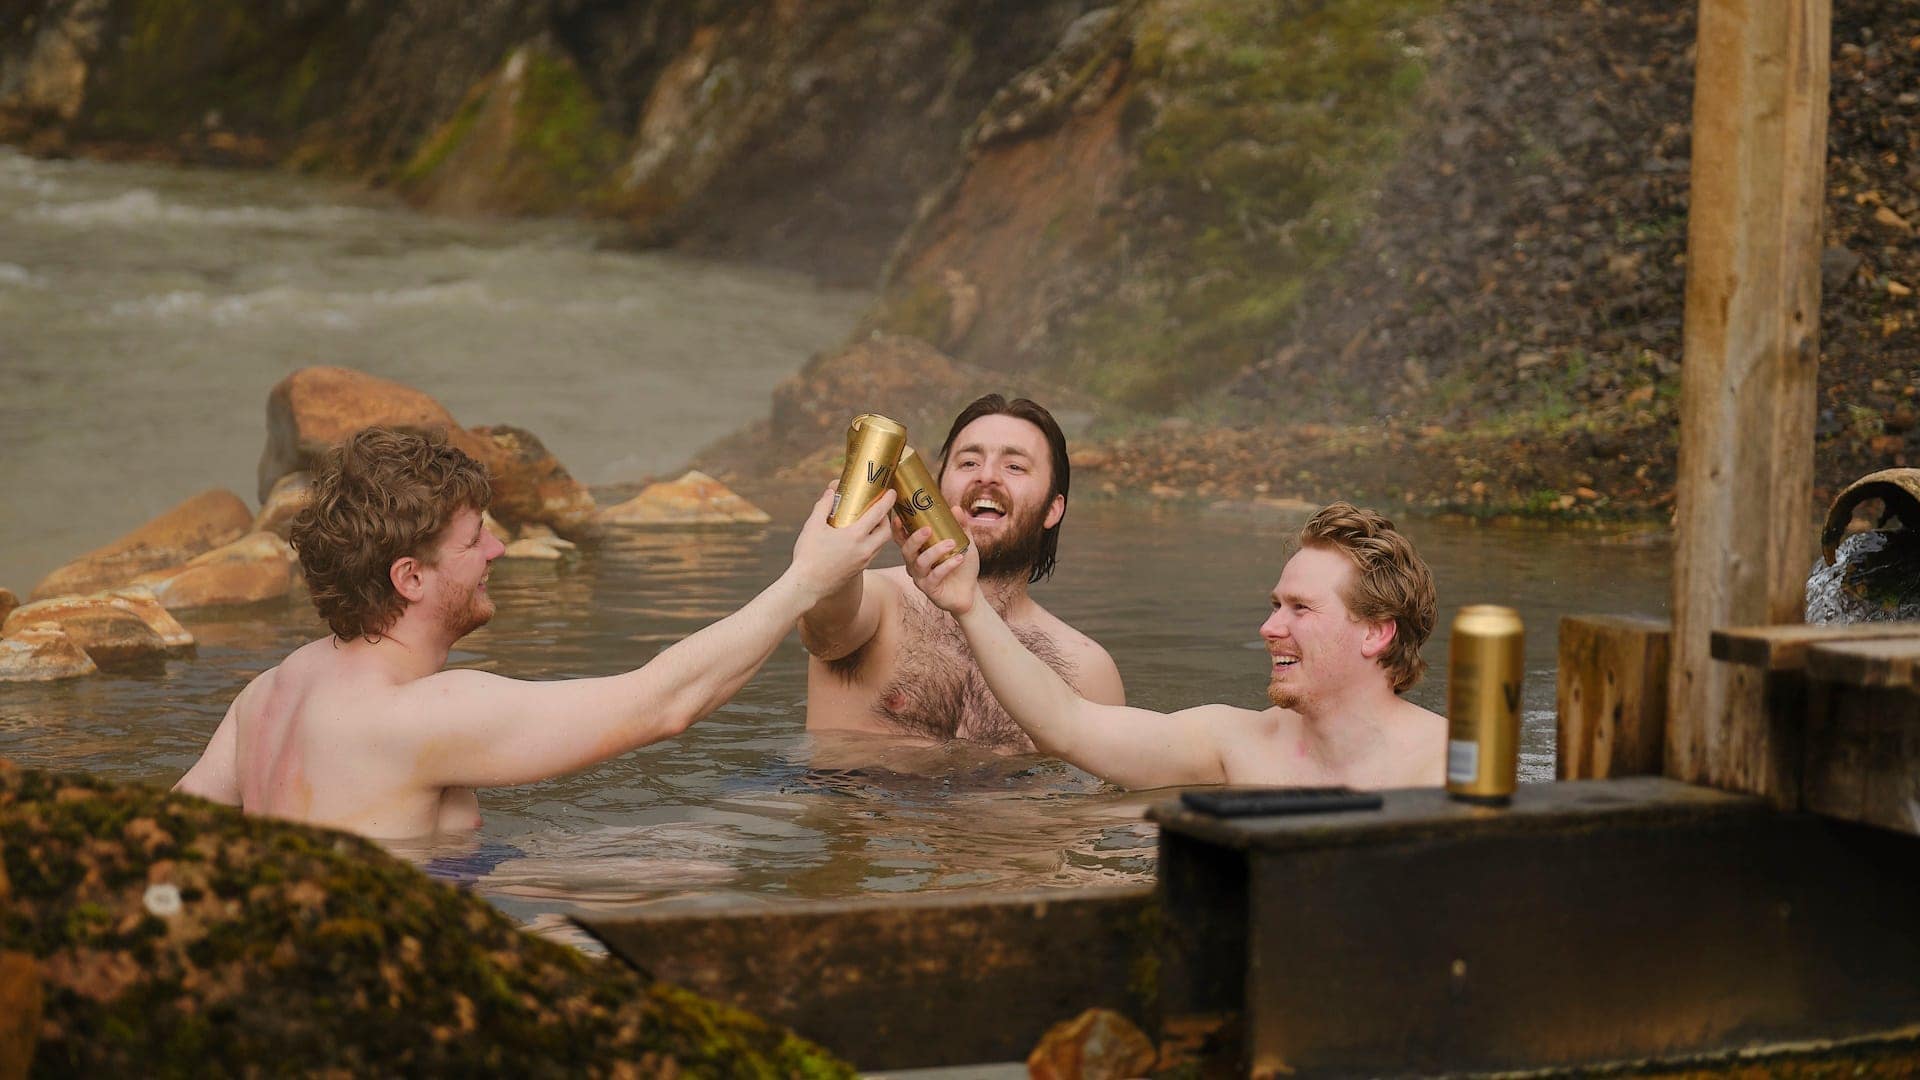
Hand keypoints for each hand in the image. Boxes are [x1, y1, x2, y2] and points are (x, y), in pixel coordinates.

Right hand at [788, 483, 893, 604]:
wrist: (806, 586)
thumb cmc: (808, 556)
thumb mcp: (813, 526)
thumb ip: (823, 506)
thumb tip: (831, 491)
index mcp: (855, 536)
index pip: (878, 514)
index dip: (886, 501)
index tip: (892, 492)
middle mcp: (864, 550)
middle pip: (887, 531)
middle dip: (887, 519)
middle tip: (881, 509)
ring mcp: (863, 562)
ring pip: (881, 544)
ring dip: (881, 532)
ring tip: (871, 523)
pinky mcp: (859, 570)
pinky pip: (873, 553)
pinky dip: (873, 543)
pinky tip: (861, 539)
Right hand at [899, 508, 978, 616]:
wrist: (970, 592)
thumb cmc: (961, 566)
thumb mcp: (964, 542)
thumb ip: (960, 526)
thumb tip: (956, 508)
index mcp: (918, 551)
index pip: (902, 539)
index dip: (897, 529)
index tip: (899, 517)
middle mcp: (915, 564)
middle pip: (906, 550)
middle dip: (915, 538)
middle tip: (928, 529)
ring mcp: (921, 578)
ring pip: (920, 563)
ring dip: (935, 551)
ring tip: (951, 544)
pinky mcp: (930, 589)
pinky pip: (934, 576)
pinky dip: (947, 566)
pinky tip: (959, 559)